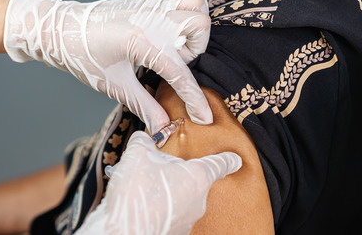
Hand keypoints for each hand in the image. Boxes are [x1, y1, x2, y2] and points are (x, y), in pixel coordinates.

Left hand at [4, 0, 211, 130]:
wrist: (61, 30)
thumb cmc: (83, 57)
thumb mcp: (115, 86)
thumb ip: (144, 105)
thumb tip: (165, 128)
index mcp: (141, 42)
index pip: (179, 73)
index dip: (194, 100)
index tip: (203, 117)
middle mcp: (150, 18)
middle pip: (199, 26)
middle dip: (196, 50)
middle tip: (176, 63)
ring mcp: (151, 4)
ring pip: (195, 3)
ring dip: (194, 25)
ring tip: (177, 42)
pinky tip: (180, 16)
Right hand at [75, 131, 241, 234]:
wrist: (126, 230)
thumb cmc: (136, 192)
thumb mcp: (137, 155)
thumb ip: (144, 141)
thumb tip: (143, 137)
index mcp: (197, 177)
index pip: (219, 164)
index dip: (227, 159)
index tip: (235, 158)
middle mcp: (199, 199)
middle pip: (195, 180)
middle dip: (180, 174)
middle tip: (159, 169)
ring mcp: (189, 219)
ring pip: (183, 198)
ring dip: (169, 191)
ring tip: (145, 189)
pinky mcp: (178, 232)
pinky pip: (173, 214)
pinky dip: (162, 208)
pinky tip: (145, 205)